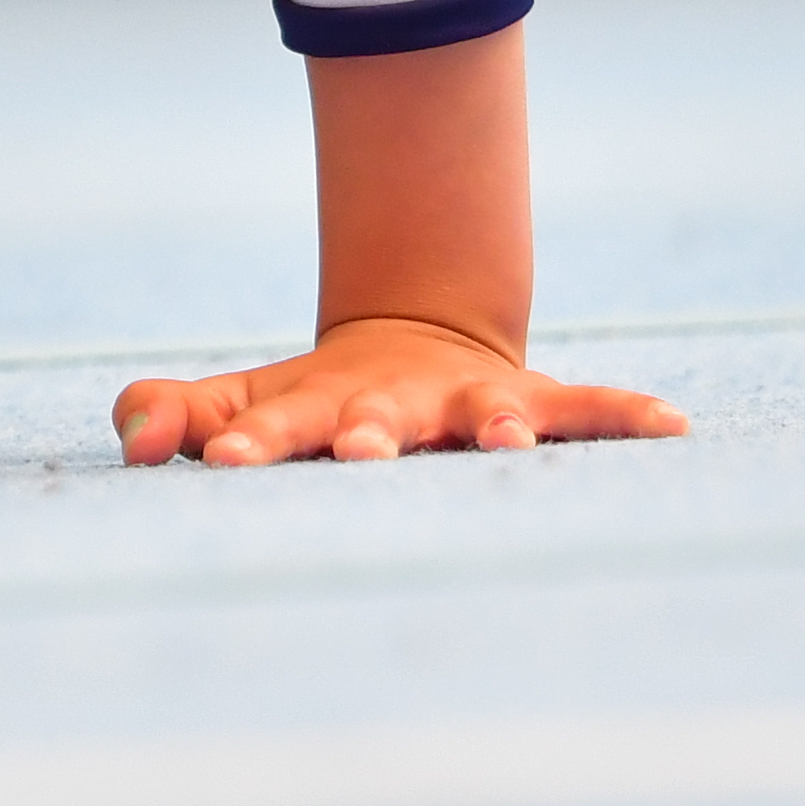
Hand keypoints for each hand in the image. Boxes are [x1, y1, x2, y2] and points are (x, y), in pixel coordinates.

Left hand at [112, 313, 687, 469]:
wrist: (411, 347)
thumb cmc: (307, 407)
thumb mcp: (237, 407)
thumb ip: (168, 413)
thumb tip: (134, 438)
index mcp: (316, 408)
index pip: (273, 426)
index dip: (248, 442)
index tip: (219, 458)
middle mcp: (395, 404)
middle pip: (377, 419)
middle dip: (369, 436)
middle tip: (361, 450)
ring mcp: (468, 405)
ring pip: (484, 418)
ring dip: (497, 435)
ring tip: (511, 450)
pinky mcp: (532, 406)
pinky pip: (586, 412)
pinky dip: (624, 417)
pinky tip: (670, 427)